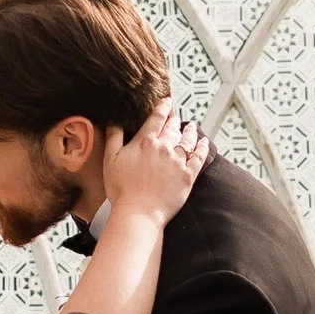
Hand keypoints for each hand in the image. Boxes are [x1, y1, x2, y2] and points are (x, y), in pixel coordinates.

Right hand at [100, 100, 209, 222]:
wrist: (139, 212)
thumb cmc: (121, 189)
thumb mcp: (110, 160)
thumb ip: (114, 137)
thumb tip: (114, 121)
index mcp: (145, 141)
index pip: (156, 118)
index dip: (163, 107)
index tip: (167, 101)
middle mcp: (164, 147)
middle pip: (172, 127)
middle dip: (174, 119)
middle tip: (176, 116)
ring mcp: (177, 161)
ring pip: (187, 140)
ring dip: (190, 131)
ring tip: (191, 126)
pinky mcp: (188, 175)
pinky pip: (199, 157)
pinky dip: (202, 147)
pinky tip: (204, 142)